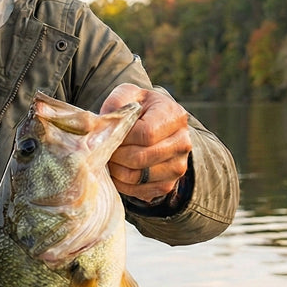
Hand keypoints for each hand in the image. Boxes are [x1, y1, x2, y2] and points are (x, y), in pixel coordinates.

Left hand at [100, 83, 191, 201]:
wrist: (154, 126)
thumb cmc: (137, 109)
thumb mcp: (128, 95)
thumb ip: (116, 103)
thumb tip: (105, 126)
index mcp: (175, 116)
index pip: (146, 134)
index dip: (121, 138)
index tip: (109, 135)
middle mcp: (183, 142)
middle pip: (141, 158)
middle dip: (115, 156)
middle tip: (103, 150)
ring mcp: (178, 166)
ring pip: (138, 177)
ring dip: (116, 171)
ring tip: (109, 159)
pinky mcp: (168, 185)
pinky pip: (140, 191)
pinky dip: (122, 184)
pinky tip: (117, 171)